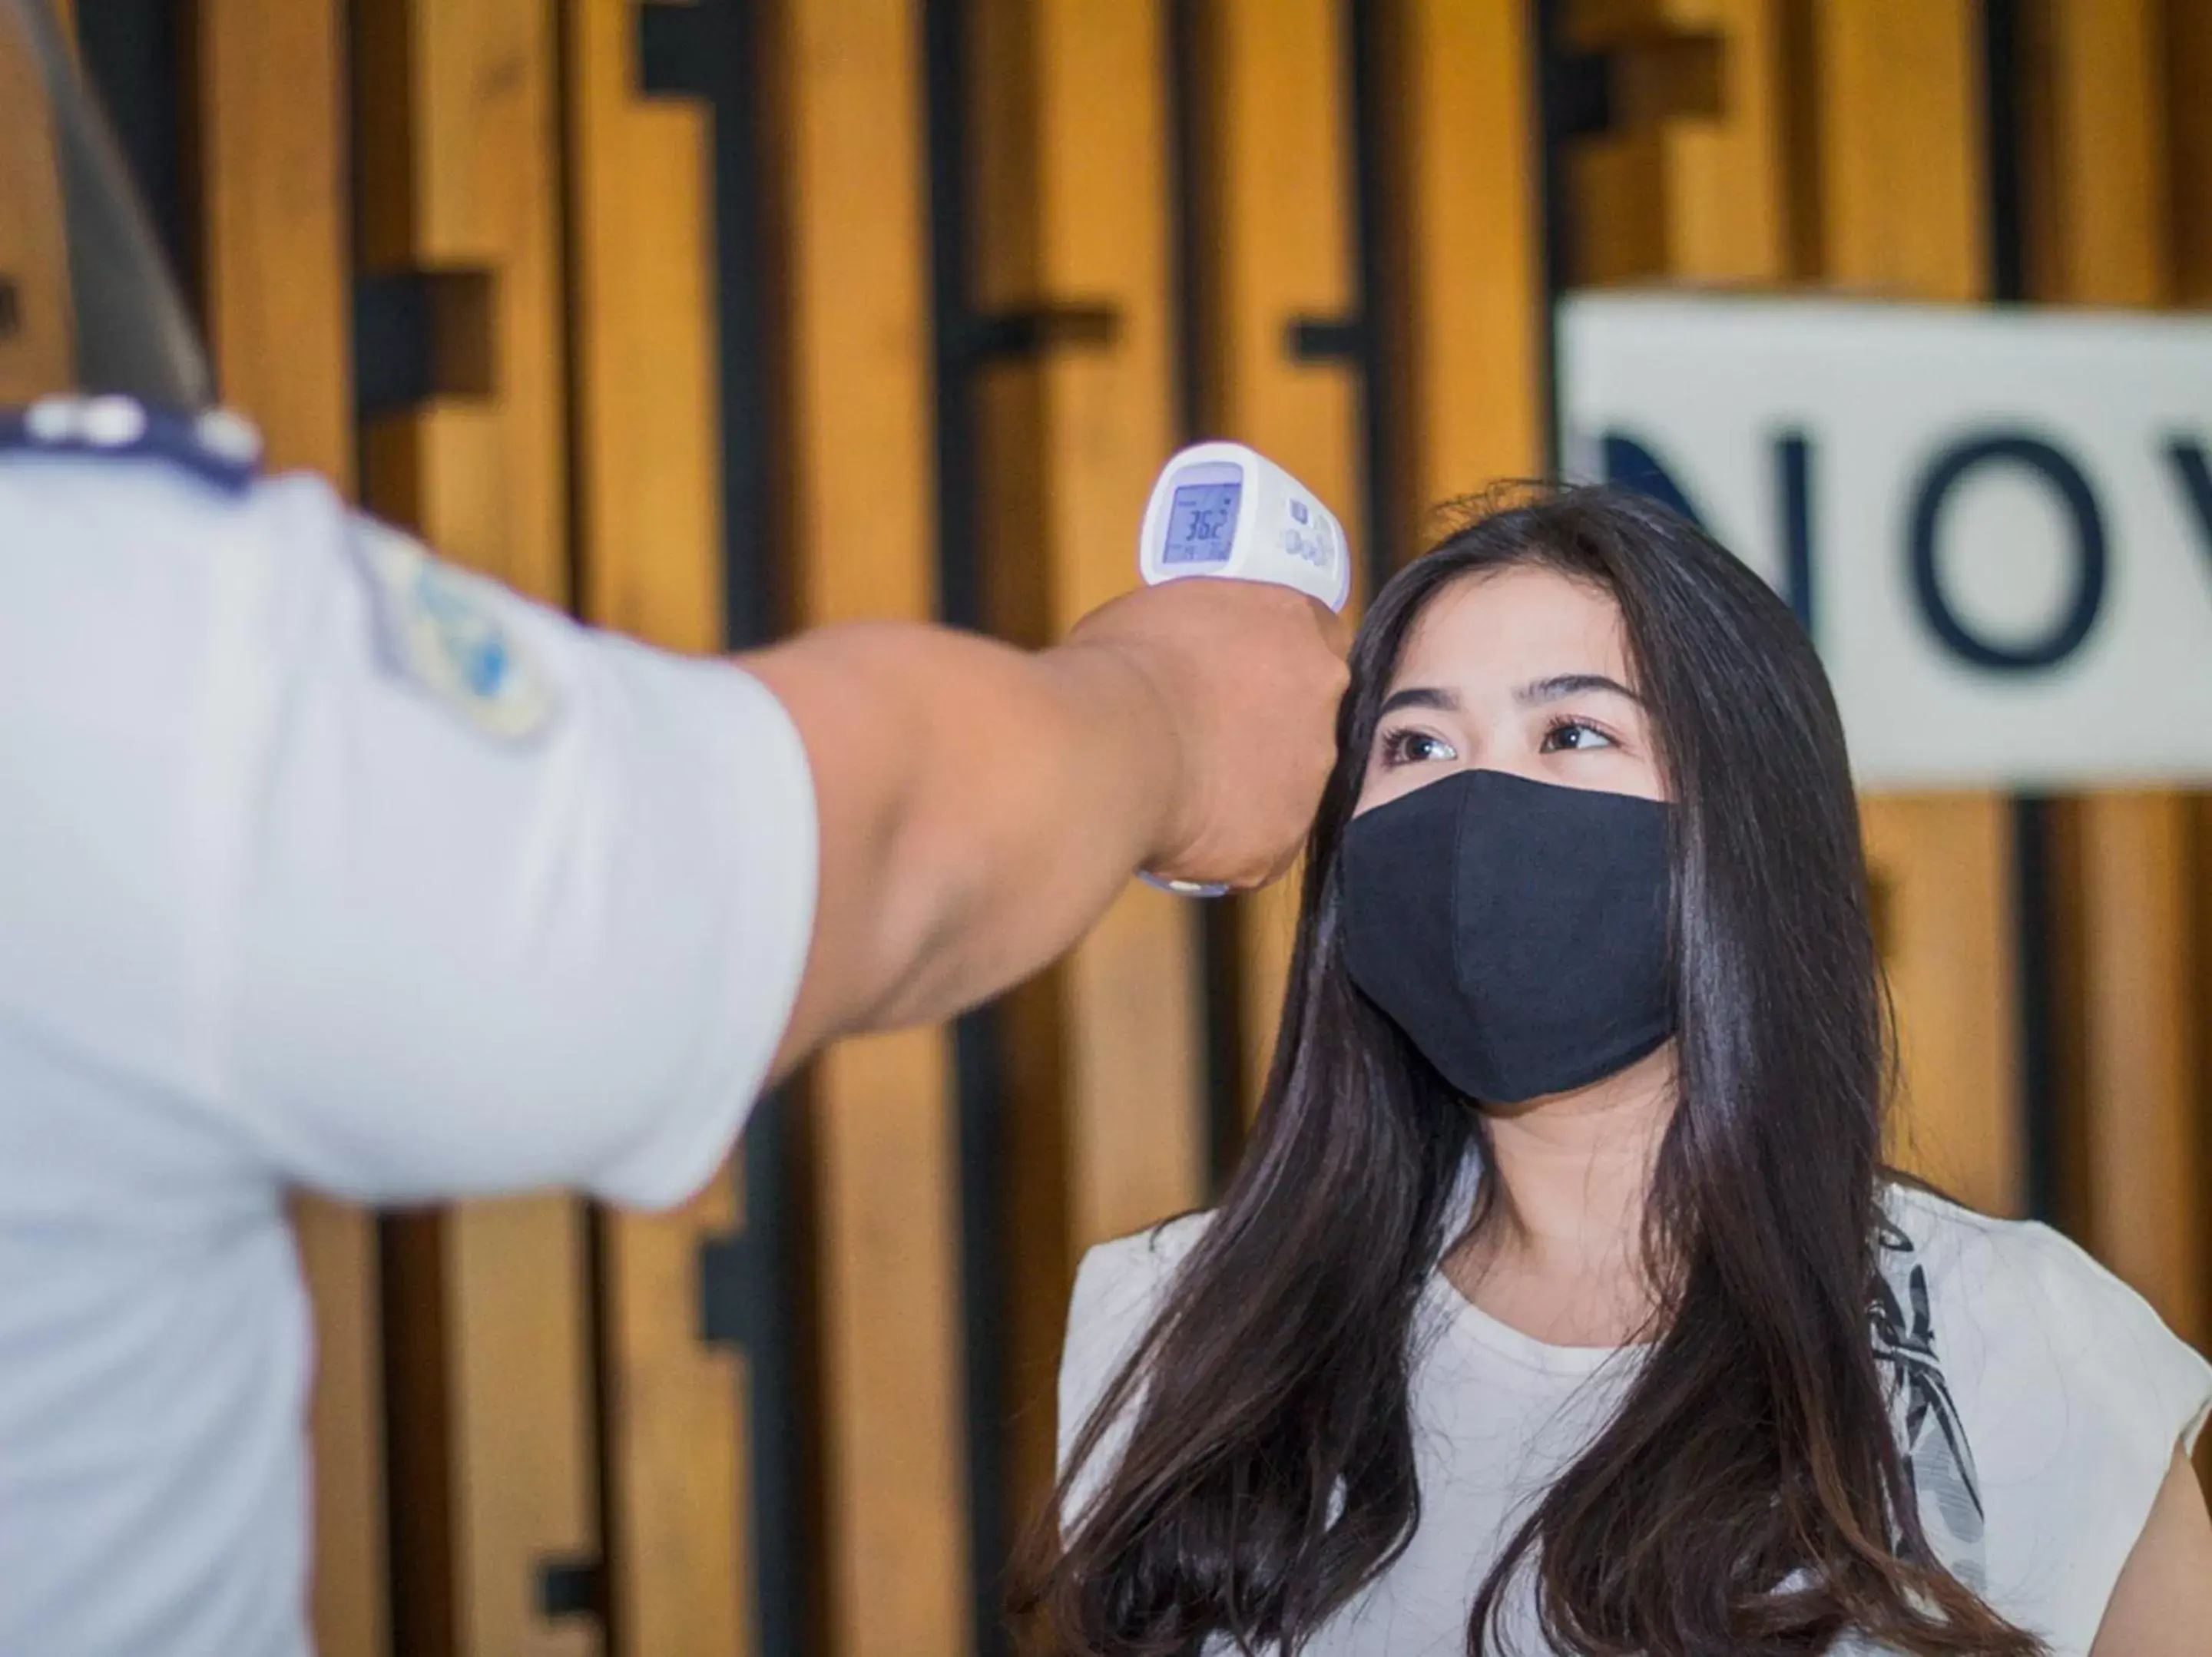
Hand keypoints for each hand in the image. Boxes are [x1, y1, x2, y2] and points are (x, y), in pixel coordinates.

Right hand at [1062, 578, 1348, 889]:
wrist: (1111, 744)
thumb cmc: (1122, 663)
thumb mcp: (1159, 615)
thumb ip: (1196, 639)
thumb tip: (1179, 665)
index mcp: (1295, 622)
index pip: (1316, 638)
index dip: (1276, 663)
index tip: (1240, 679)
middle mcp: (1324, 694)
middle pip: (1309, 716)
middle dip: (1266, 731)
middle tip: (1206, 740)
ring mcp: (1312, 773)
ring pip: (1289, 786)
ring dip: (1248, 790)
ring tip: (1183, 793)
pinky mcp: (1285, 840)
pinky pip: (1259, 844)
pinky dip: (1225, 843)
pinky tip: (1180, 833)